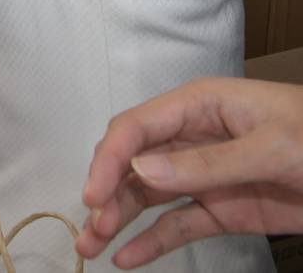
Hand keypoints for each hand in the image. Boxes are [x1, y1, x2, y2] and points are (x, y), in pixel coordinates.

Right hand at [78, 76, 302, 267]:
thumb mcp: (273, 148)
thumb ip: (209, 162)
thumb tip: (143, 169)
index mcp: (199, 107)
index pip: (137, 128)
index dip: (110, 159)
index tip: (94, 194)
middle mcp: (192, 138)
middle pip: (134, 162)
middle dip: (108, 193)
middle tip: (91, 226)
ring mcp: (205, 176)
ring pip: (148, 195)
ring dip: (119, 219)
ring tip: (92, 248)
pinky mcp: (221, 209)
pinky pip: (177, 224)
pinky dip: (151, 240)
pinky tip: (128, 257)